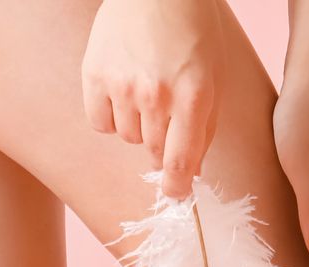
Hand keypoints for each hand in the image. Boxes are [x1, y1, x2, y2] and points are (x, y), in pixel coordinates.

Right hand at [81, 0, 224, 198]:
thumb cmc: (193, 30)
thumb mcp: (214, 77)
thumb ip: (204, 128)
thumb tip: (191, 173)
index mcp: (193, 96)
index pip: (180, 163)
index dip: (178, 187)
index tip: (176, 195)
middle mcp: (156, 94)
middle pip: (153, 152)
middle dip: (162, 143)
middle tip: (165, 117)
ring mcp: (122, 84)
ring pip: (127, 137)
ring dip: (137, 126)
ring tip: (144, 92)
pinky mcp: (95, 74)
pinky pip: (100, 122)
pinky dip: (110, 116)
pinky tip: (120, 92)